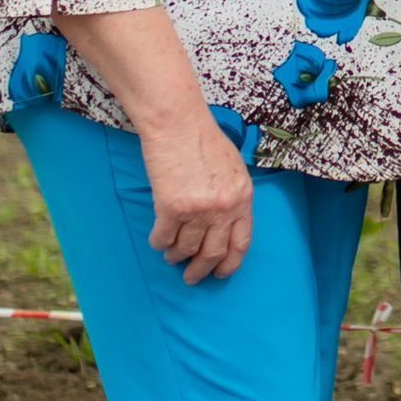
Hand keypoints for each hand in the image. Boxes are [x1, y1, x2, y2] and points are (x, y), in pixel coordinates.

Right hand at [58, 4, 254, 285]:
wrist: (178, 122)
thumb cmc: (203, 140)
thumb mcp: (233, 167)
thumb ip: (233, 195)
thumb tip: (226, 223)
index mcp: (242, 197)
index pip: (240, 242)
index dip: (230, 263)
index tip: (220, 273)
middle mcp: (224, 207)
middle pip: (213, 253)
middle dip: (201, 270)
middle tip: (192, 277)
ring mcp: (198, 209)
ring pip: (186, 249)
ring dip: (177, 256)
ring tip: (172, 256)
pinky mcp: (172, 207)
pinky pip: (163, 238)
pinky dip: (159, 242)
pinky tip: (158, 240)